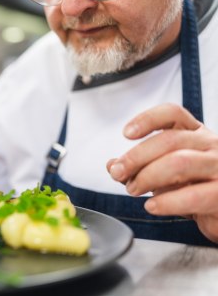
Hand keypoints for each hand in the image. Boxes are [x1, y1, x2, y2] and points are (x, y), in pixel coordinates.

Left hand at [107, 103, 217, 242]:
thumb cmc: (195, 190)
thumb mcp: (163, 175)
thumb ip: (138, 168)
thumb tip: (112, 165)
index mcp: (196, 134)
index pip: (173, 114)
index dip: (148, 119)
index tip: (126, 133)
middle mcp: (211, 145)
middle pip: (169, 140)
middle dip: (136, 156)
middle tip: (118, 172)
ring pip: (179, 162)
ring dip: (147, 176)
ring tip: (132, 189)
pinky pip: (194, 195)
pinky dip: (167, 202)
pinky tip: (152, 206)